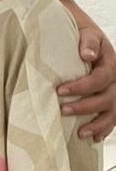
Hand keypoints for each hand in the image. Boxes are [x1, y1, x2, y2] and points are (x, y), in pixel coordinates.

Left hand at [58, 25, 115, 141]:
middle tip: (63, 110)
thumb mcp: (86, 32)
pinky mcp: (110, 100)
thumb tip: (87, 55)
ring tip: (80, 133)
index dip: (82, 87)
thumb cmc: (83, 34)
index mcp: (110, 63)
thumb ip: (87, 42)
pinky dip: (104, 129)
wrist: (87, 36)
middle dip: (85, 106)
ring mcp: (115, 91)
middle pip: (107, 99)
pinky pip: (112, 117)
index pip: (100, 79)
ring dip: (98, 124)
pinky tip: (94, 138)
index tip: (60, 90)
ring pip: (112, 112)